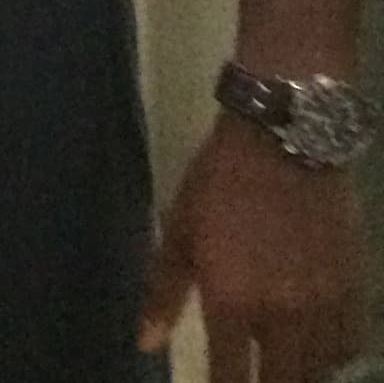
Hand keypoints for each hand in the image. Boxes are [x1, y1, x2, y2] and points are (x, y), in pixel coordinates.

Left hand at [140, 117, 366, 379]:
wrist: (286, 141)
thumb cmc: (219, 185)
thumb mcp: (178, 233)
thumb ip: (162, 294)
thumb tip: (145, 344)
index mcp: (233, 302)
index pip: (230, 374)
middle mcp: (284, 314)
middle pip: (284, 380)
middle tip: (254, 380)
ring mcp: (326, 303)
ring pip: (323, 368)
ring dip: (302, 375)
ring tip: (285, 370)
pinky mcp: (355, 285)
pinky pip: (353, 341)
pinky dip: (337, 355)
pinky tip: (323, 353)